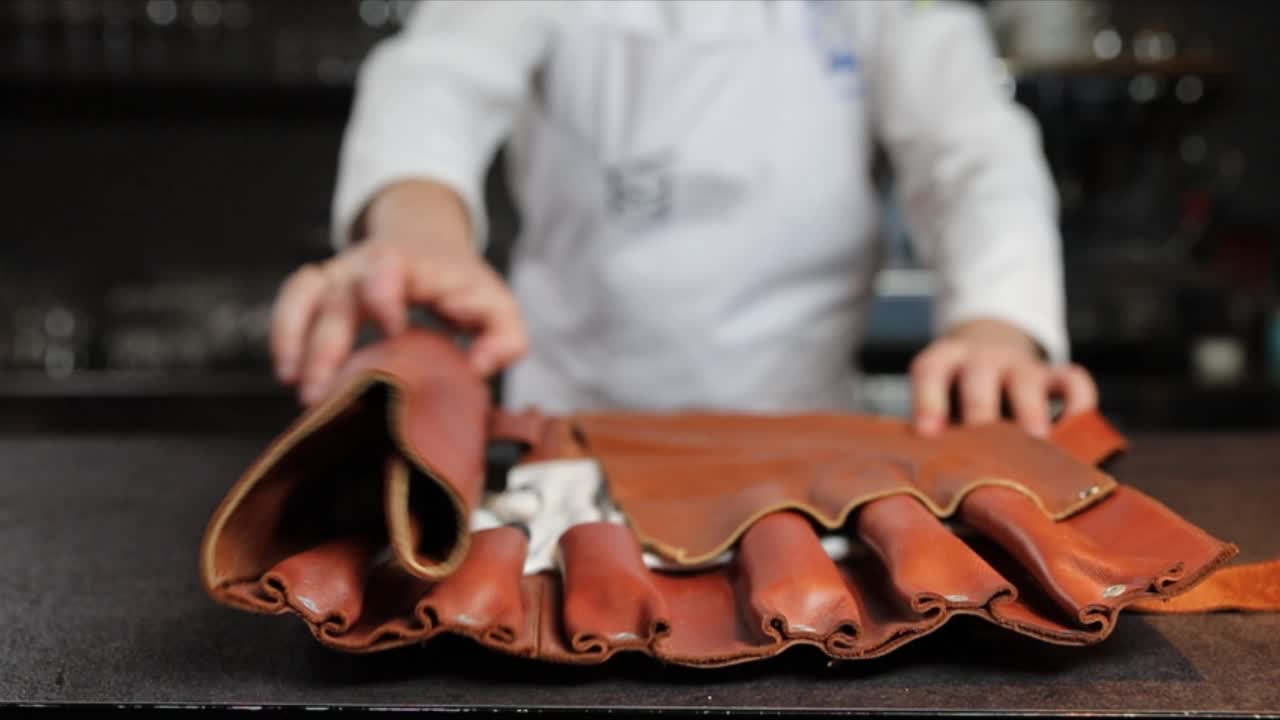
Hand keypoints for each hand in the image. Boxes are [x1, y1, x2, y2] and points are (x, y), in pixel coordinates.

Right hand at [270, 181, 527, 405]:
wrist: (429, 245)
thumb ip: (505, 339)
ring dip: (293, 336)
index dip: (384, 296)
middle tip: (324, 393)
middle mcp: (369, 263)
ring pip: (305, 293)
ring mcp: (341, 273)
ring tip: (296, 383)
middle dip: (327, 345)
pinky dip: (284, 331)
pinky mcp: (323, 286)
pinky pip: (292, 298)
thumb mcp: (499, 308)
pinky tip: (288, 370)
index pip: (388, 266)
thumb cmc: (463, 286)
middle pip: (338, 294)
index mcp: (414, 264)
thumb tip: (479, 367)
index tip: (393, 333)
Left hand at [909, 318, 1096, 437]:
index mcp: (944, 361)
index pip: (930, 370)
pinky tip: (1077, 437)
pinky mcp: (1056, 374)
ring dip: (1030, 413)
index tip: (927, 434)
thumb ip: (937, 434)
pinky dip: (1079, 406)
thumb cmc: (955, 398)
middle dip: (981, 412)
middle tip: (983, 450)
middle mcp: (982, 358)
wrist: (989, 352)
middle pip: (979, 378)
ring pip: (1026, 381)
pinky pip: (1074, 382)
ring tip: (1035, 446)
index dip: (927, 400)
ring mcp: (1021, 365)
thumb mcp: (939, 406)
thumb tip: (935, 483)